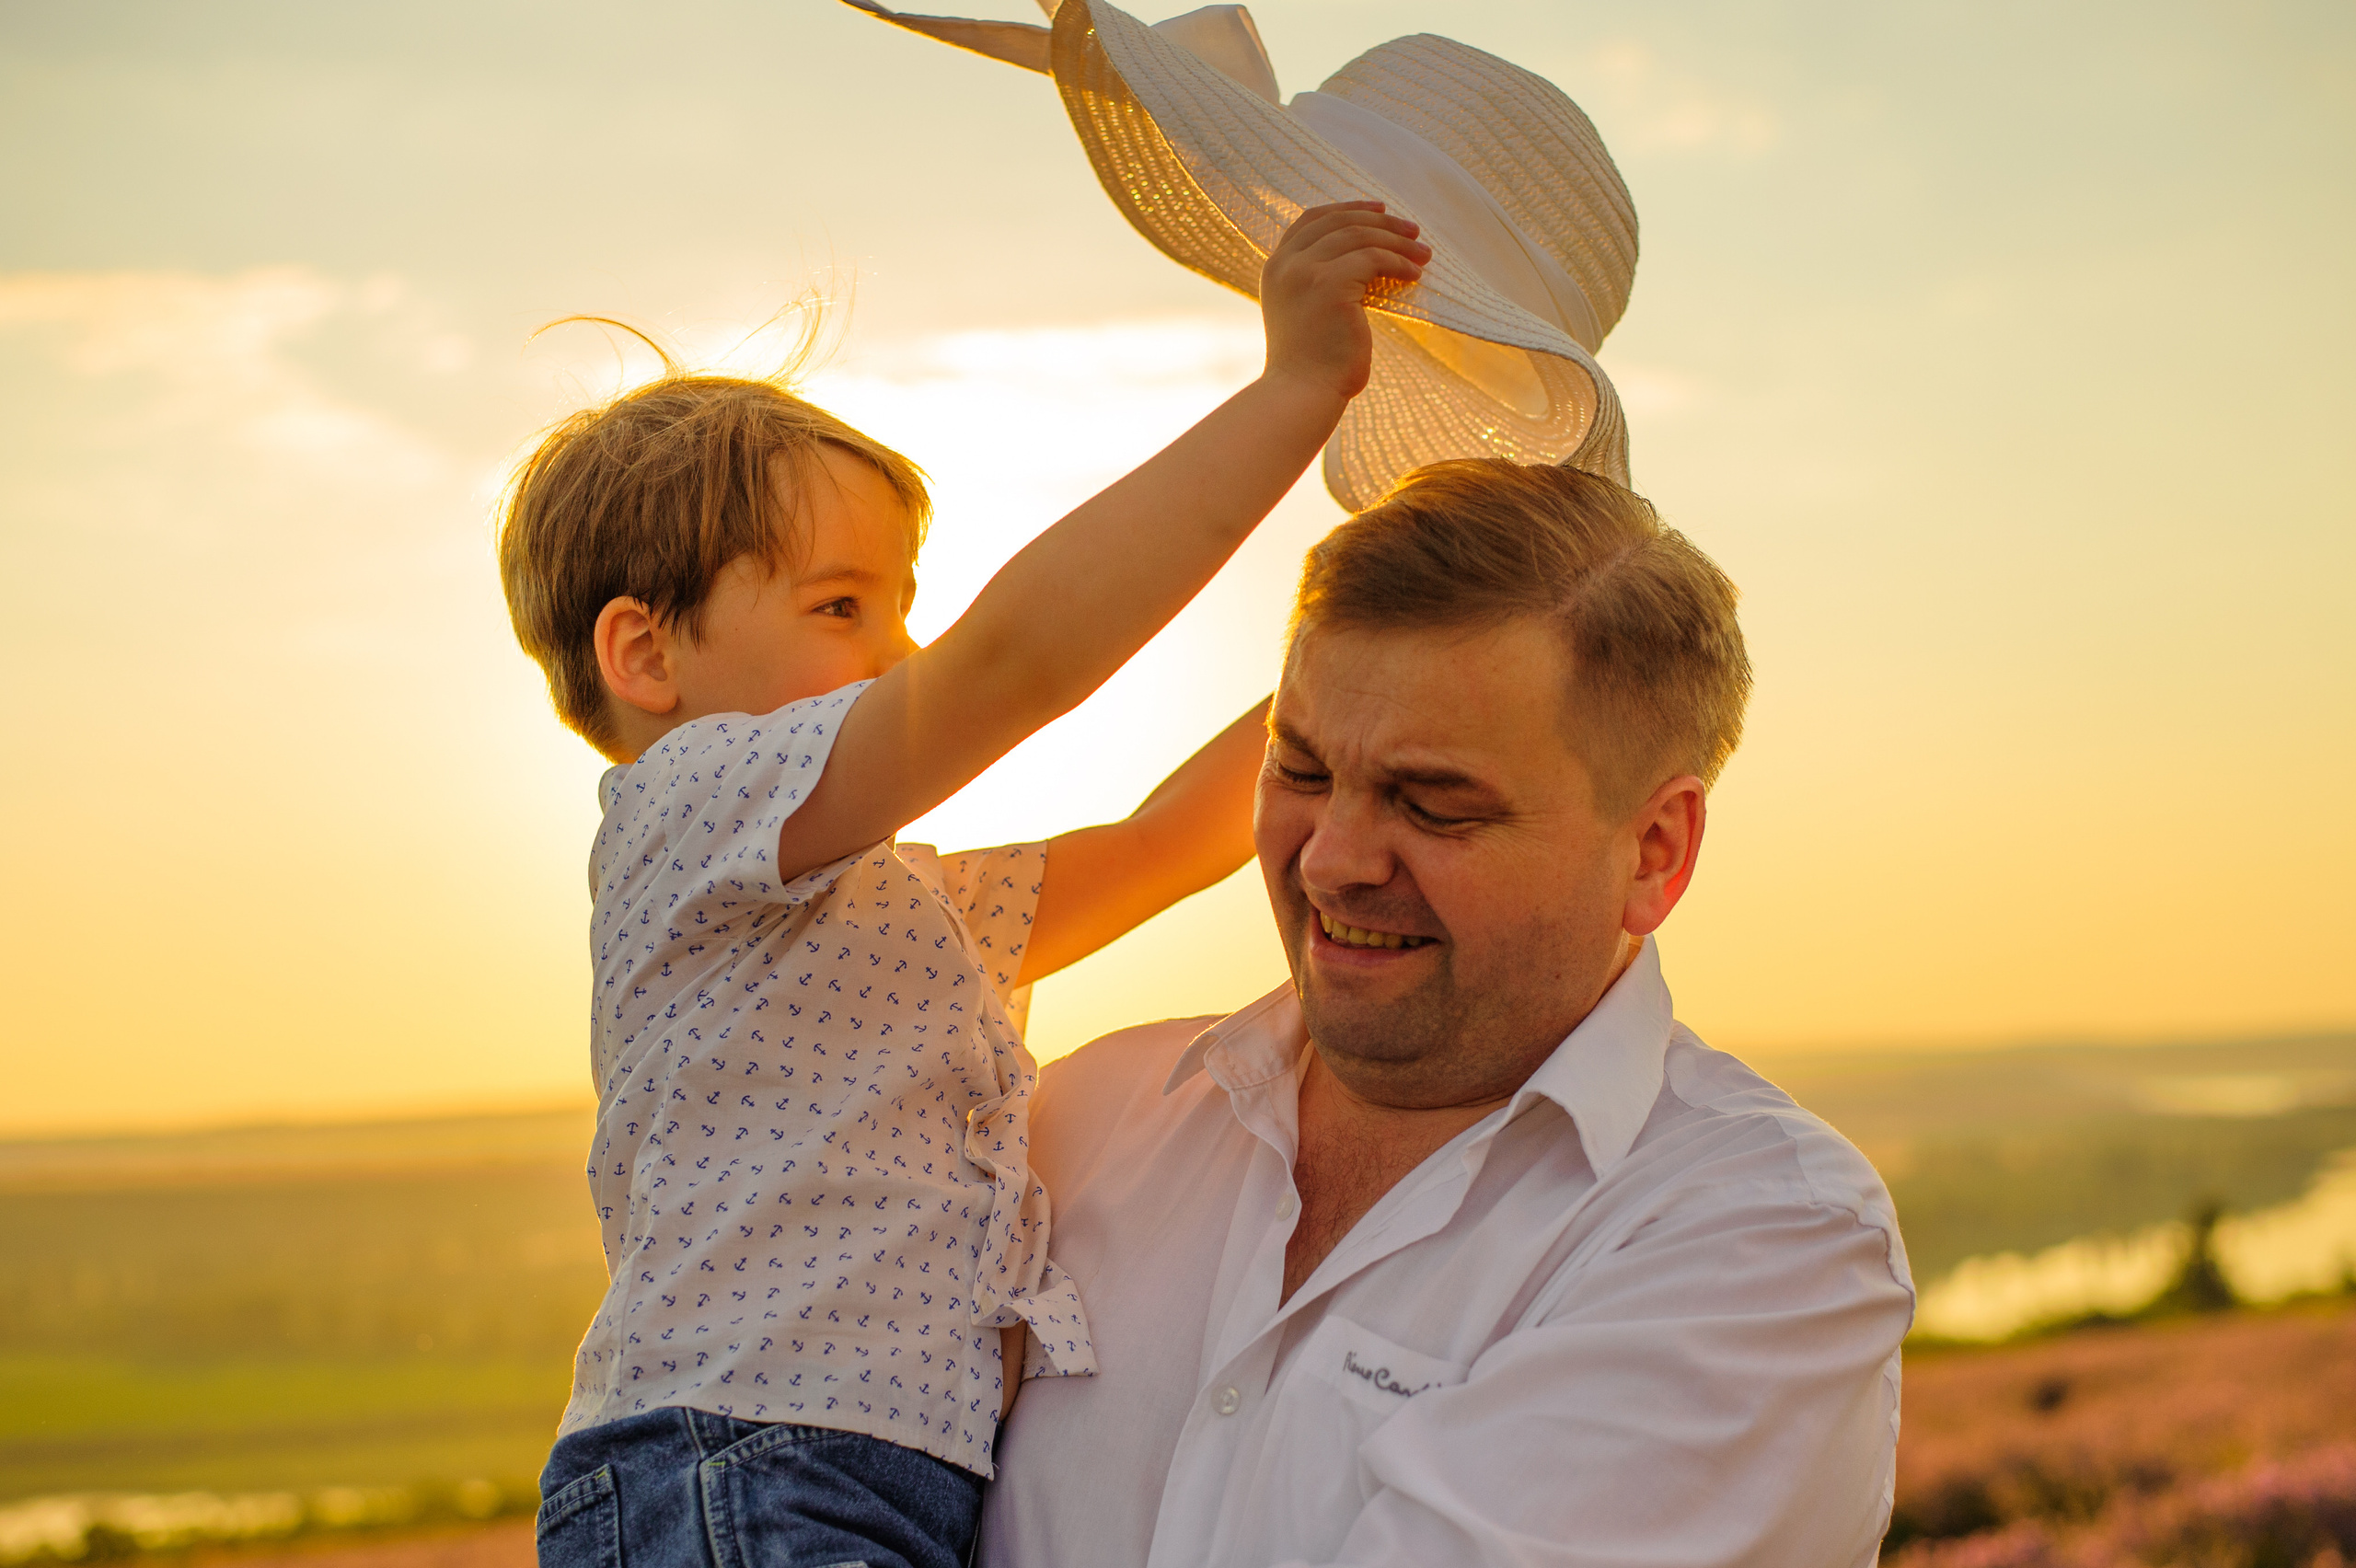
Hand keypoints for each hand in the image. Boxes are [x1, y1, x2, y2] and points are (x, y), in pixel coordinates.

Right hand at [1259, 200, 1429, 402]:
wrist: (1300, 394)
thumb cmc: (1310, 366)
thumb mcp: (1305, 312)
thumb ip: (1317, 283)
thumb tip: (1363, 264)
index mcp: (1277, 267)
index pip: (1312, 220)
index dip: (1347, 209)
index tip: (1379, 209)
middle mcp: (1287, 264)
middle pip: (1340, 222)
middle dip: (1381, 222)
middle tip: (1413, 231)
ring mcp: (1306, 271)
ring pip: (1361, 236)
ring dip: (1397, 242)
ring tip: (1423, 254)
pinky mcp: (1330, 283)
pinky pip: (1373, 258)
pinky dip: (1398, 262)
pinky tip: (1414, 275)